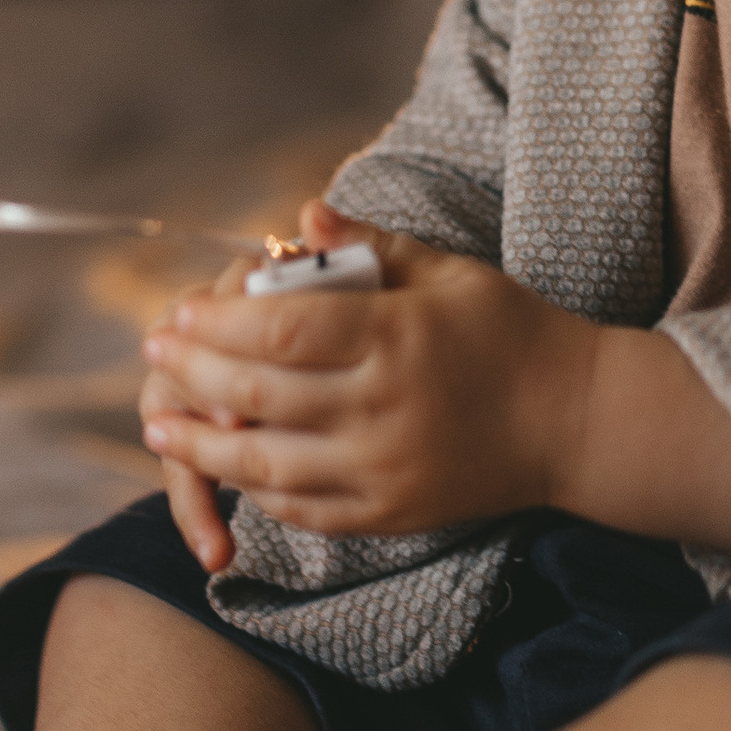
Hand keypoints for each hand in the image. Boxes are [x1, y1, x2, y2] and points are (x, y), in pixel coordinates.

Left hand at [138, 199, 730, 567]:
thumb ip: (371, 245)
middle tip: (154, 351)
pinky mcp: (389, 513)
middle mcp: (384, 409)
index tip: (178, 312)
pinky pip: (302, 508)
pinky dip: (257, 488)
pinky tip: (228, 465)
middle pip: (259, 395)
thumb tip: (299, 217)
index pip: (282, 330)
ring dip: (201, 444)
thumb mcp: (449, 271)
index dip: (218, 323)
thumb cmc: (512, 332)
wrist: (577, 423)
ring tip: (159, 424)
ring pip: (266, 464)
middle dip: (193, 373)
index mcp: (397, 339)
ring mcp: (384, 469)